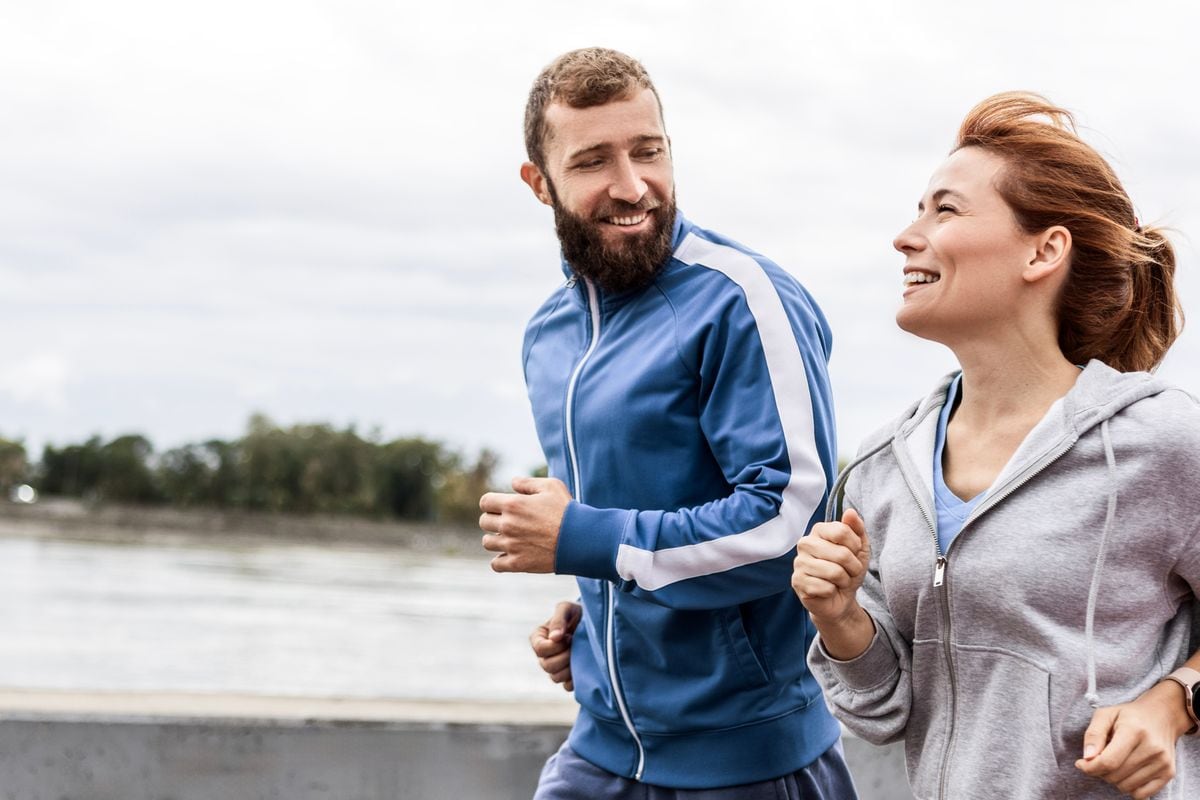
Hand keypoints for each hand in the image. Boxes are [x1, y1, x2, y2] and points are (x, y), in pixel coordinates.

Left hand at [479, 476, 570, 572]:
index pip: (485, 502)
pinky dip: (500, 560)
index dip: (492, 503)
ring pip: (487, 542)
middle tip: (509, 522)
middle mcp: (508, 525)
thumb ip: (528, 483)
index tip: (501, 507)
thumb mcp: (551, 486)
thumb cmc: (567, 511)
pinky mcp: (518, 563)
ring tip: (509, 538)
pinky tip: (511, 555)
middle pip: (484, 522)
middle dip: (494, 520)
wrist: (580, 539)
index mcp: (513, 504)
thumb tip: (513, 483)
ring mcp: (511, 545)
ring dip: (496, 539)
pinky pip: (496, 564)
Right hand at [529, 601, 580, 690]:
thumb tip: (554, 638)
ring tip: (580, 654)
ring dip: (570, 667)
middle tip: (576, 645)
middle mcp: (544, 655)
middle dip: (564, 656)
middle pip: (546, 666)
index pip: (539, 649)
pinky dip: (575, 678)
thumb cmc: (577, 613)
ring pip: (555, 677)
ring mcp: (555, 668)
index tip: (568, 637)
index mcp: (539, 638)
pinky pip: (567, 686)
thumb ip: (559, 619)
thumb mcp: (567, 609)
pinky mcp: (567, 678)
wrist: (595, 623)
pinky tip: (583, 665)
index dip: (555, 646)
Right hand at [792, 509, 870, 624]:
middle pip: (841, 554)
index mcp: (819, 530)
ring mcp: (799, 562)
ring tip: (839, 581)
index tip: (854, 553)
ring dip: (844, 581)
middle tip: (849, 571)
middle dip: (853, 567)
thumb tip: (850, 512)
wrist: (841, 598)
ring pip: (834, 572)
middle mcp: (805, 543)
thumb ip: (857, 529)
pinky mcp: (797, 582)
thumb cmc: (848, 570)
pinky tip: (828, 590)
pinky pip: (826, 588)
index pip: (842, 531)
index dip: (856, 546)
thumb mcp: (860, 549)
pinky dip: (833, 591)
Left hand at [1075, 680, 1193, 797]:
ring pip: (1126, 787)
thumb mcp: (1105, 715)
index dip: (1090, 767)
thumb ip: (1093, 734)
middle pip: (1115, 776)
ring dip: (1114, 779)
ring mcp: (1163, 762)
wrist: (1162, 716)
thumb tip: (1087, 758)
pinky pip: (1141, 794)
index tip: (1081, 764)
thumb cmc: (1128, 716)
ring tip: (1116, 761)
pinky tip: (1127, 772)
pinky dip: (1129, 787)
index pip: (1108, 761)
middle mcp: (1152, 748)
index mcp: (1134, 730)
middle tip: (1101, 758)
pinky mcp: (1169, 773)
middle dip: (1100, 771)